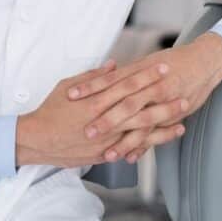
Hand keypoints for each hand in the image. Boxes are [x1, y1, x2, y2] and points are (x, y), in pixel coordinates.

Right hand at [16, 59, 186, 167]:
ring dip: (163, 123)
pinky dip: (149, 143)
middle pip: (140, 107)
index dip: (147, 75)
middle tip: (184, 91)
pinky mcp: (105, 153)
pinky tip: (163, 139)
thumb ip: (93, 77)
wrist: (37, 140)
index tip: (163, 68)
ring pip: (141, 130)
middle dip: (163, 99)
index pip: (128, 84)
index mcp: (96, 99)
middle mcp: (104, 119)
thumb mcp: (67, 85)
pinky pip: (131, 148)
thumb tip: (113, 66)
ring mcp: (106, 139)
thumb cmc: (49, 111)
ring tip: (183, 117)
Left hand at [67, 32, 221, 162]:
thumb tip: (103, 74)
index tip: (71, 95)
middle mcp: (150, 85)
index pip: (110, 79)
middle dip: (106, 119)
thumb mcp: (145, 62)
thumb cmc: (172, 61)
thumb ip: (125, 72)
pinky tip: (130, 156)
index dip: (90, 87)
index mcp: (139, 70)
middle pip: (124, 103)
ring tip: (108, 153)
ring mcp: (163, 100)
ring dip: (124, 140)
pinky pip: (157, 132)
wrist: (204, 61)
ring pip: (141, 122)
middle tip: (87, 132)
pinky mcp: (175, 112)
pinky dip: (144, 145)